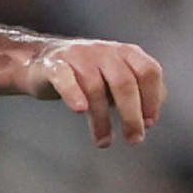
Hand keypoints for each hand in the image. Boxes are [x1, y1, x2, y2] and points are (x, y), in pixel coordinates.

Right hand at [26, 38, 164, 145]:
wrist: (40, 62)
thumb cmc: (84, 74)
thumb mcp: (115, 78)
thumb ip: (137, 91)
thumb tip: (151, 116)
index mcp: (123, 53)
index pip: (148, 71)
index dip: (152, 98)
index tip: (149, 123)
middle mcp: (104, 51)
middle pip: (125, 82)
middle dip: (131, 114)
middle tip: (133, 139)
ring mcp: (78, 57)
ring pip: (95, 88)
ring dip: (102, 119)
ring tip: (104, 141)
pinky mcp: (54, 66)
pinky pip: (65, 79)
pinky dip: (73, 94)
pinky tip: (79, 110)